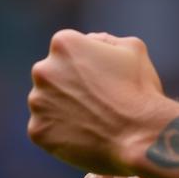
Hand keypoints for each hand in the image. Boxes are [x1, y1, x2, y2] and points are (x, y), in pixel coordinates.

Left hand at [27, 31, 166, 173]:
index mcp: (63, 43)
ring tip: (91, 122)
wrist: (141, 137)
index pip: (67, 51)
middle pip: (52, 76)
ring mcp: (37, 102)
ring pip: (46, 103)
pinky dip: (60, 134)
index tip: (101, 81)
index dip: (86, 66)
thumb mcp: (132, 48)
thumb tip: (90, 41)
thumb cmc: (140, 90)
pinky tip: (83, 137)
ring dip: (62, 109)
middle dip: (69, 86)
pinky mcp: (37, 130)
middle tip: (95, 103)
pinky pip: (45, 129)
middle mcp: (43, 69)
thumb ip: (105, 40)